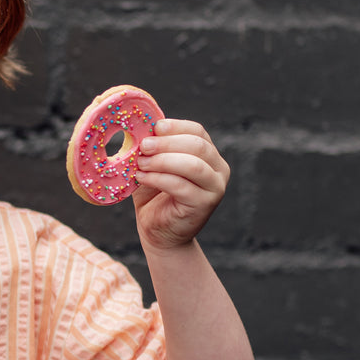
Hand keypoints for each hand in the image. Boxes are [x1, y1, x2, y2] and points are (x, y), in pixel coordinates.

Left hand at [133, 119, 229, 250]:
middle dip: (167, 142)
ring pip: (192, 165)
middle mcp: (218, 169)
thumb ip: (152, 149)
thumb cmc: (154, 197)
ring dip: (162, 160)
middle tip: (143, 145)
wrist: (159, 233)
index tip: (153, 127)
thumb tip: (141, 128)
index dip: (175, 127)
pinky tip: (142, 178)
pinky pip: (181, 186)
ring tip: (140, 163)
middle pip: (197, 145)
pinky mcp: (204, 204)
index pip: (197, 132)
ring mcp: (215, 187)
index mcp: (208, 155)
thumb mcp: (153, 167)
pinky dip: (158, 178)